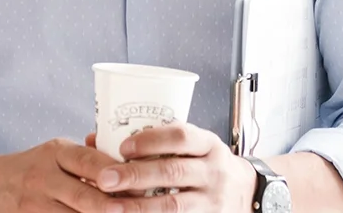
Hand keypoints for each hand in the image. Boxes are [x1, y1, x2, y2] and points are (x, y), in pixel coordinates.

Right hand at [0, 139, 119, 212]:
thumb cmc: (34, 170)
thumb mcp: (55, 155)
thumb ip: (86, 159)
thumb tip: (128, 167)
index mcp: (56, 154)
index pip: (88, 160)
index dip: (112, 172)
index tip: (136, 182)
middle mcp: (44, 178)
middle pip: (83, 196)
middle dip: (110, 206)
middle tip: (129, 209)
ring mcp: (36, 205)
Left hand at [86, 125, 256, 212]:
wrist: (247, 191)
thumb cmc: (203, 162)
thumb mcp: (190, 144)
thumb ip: (151, 141)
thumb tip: (95, 139)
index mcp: (208, 144)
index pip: (181, 136)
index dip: (151, 140)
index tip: (123, 147)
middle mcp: (215, 171)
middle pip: (173, 172)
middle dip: (136, 175)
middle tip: (104, 179)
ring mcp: (214, 200)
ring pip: (175, 204)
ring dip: (140, 206)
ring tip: (112, 206)